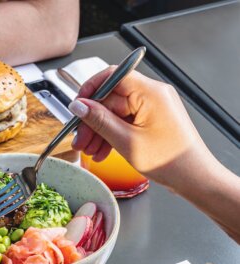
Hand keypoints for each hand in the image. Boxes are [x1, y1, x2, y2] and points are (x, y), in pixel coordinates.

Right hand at [68, 68, 215, 191]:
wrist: (193, 178)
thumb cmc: (170, 161)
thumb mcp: (126, 141)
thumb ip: (99, 121)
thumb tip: (79, 105)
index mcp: (150, 93)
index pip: (113, 76)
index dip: (90, 90)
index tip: (76, 107)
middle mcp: (152, 95)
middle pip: (111, 100)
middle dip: (92, 121)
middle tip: (79, 140)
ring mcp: (152, 108)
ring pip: (115, 114)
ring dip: (99, 132)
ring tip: (88, 151)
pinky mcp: (151, 121)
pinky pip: (125, 123)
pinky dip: (111, 136)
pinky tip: (102, 152)